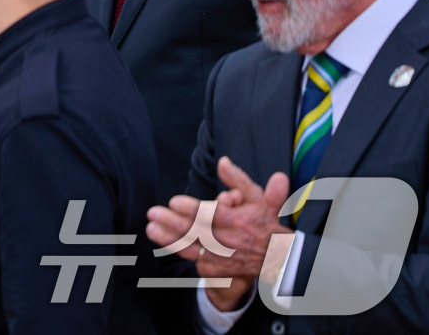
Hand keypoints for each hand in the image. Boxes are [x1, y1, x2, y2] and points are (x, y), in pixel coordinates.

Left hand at [146, 157, 291, 311]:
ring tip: (151, 228)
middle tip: (153, 213)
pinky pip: (195, 260)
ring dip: (169, 239)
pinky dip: (180, 251)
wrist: (277, 258)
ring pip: (192, 248)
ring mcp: (222, 257)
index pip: (212, 216)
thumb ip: (238, 179)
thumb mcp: (256, 198)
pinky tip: (163, 241)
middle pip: (197, 232)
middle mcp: (228, 241)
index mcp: (238, 221)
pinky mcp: (218, 268)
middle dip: (173, 223)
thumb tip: (223, 161)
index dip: (192, 209)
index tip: (174, 202)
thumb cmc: (264, 222)